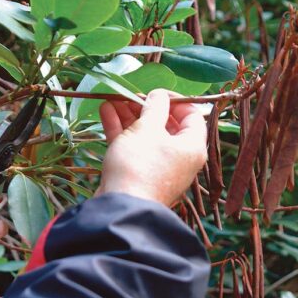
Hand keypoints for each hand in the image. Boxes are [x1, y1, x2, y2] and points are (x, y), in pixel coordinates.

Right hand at [97, 89, 207, 205]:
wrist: (120, 206)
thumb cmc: (140, 164)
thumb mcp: (147, 129)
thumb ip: (154, 108)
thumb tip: (159, 96)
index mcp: (191, 146)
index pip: (192, 115)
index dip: (174, 99)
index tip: (155, 91)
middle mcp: (179, 157)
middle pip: (165, 124)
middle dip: (144, 107)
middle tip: (129, 94)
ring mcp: (158, 166)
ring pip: (145, 134)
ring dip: (129, 115)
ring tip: (112, 98)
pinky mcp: (138, 173)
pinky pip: (133, 146)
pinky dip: (121, 130)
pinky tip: (105, 111)